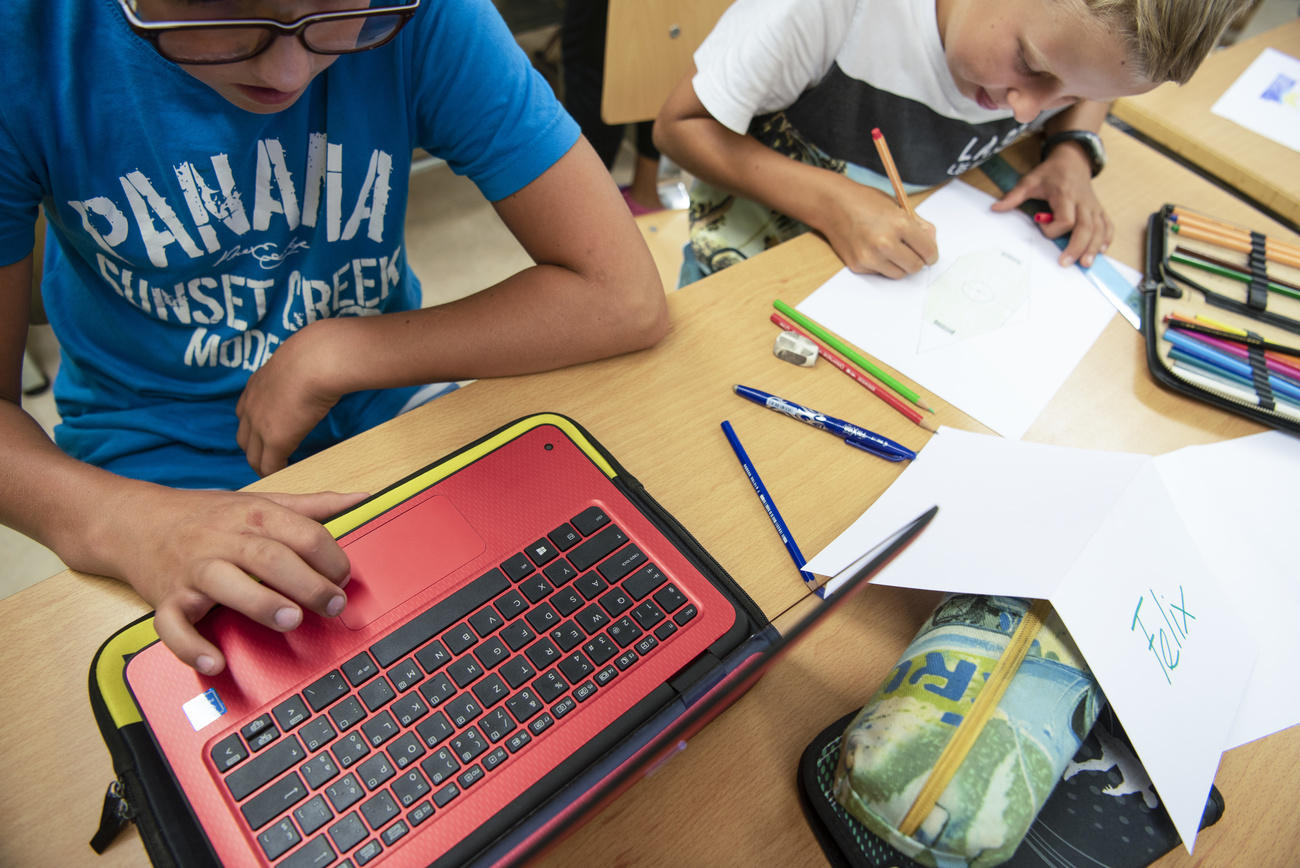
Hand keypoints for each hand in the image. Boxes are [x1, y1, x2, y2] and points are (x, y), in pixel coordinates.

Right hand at [113, 487, 368, 674]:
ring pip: (226, 584)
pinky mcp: (167, 598)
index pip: (302, 533)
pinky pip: (174, 626)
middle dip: (307, 583)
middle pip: (270, 557)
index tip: (345, 578)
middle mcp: (223, 540)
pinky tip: (215, 662)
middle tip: (333, 604)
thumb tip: (362, 498)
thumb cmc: (207, 516)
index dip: (332, 557)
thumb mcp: (261, 501)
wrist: (134, 521)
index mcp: (253, 515)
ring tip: (290, 619)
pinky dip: (192, 647)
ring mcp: (193, 570)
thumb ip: (313, 505)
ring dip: (260, 603)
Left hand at [236, 322, 344, 476]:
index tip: (266, 435)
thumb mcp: (300, 358)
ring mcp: (259, 424)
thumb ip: (301, 366)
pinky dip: (276, 472)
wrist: (317, 360)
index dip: (255, 427)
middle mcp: (251, 406)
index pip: (245, 413)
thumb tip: (320, 361)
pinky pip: (269, 466)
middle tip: (269, 460)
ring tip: (277, 472)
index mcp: (256, 385)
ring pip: (253, 456)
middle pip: (243, 438)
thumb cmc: (317, 353)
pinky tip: (287, 475)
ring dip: (263, 465)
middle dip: (254, 450)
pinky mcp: (274, 440)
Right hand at [818, 180, 938, 277]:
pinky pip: (880, 272)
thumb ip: (918, 225)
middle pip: (915, 267)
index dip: (931, 254)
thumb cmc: (865, 202)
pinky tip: (873, 249)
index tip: (929, 255)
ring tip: (891, 250)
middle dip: (917, 261)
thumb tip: (931, 242)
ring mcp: (870, 257)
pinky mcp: (858, 265)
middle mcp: (885, 243)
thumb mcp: (897, 206)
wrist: (832, 205)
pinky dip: (882, 264)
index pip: (928, 251)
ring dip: (899, 265)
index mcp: (900, 224)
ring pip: (899, 274)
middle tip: (912, 253)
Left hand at [990, 144, 1111, 267]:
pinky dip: (1106, 238)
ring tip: (1086, 264)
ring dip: (1094, 247)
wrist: (1073, 159)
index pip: (1066, 219)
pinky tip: (1102, 250)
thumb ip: (1014, 196)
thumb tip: (995, 208)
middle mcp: (1083, 202)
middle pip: (1086, 228)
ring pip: (1099, 229)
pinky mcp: (1099, 209)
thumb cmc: (1051, 172)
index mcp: (1066, 195)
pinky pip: (1107, 225)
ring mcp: (1093, 206)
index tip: (1040, 224)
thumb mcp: (1030, 180)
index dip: (1053, 228)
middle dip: (1077, 247)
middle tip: (1065, 263)